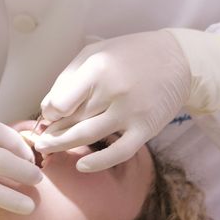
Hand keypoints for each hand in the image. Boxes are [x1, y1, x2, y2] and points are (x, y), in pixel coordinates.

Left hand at [35, 31, 189, 170]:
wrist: (180, 60)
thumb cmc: (129, 54)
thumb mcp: (94, 53)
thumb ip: (69, 78)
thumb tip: (48, 107)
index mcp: (97, 69)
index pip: (62, 101)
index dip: (50, 112)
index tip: (49, 115)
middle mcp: (113, 91)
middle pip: (72, 119)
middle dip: (52, 132)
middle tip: (39, 140)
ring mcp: (130, 112)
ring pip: (88, 135)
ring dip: (64, 145)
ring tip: (47, 149)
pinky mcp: (146, 128)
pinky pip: (120, 152)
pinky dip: (99, 162)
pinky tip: (81, 166)